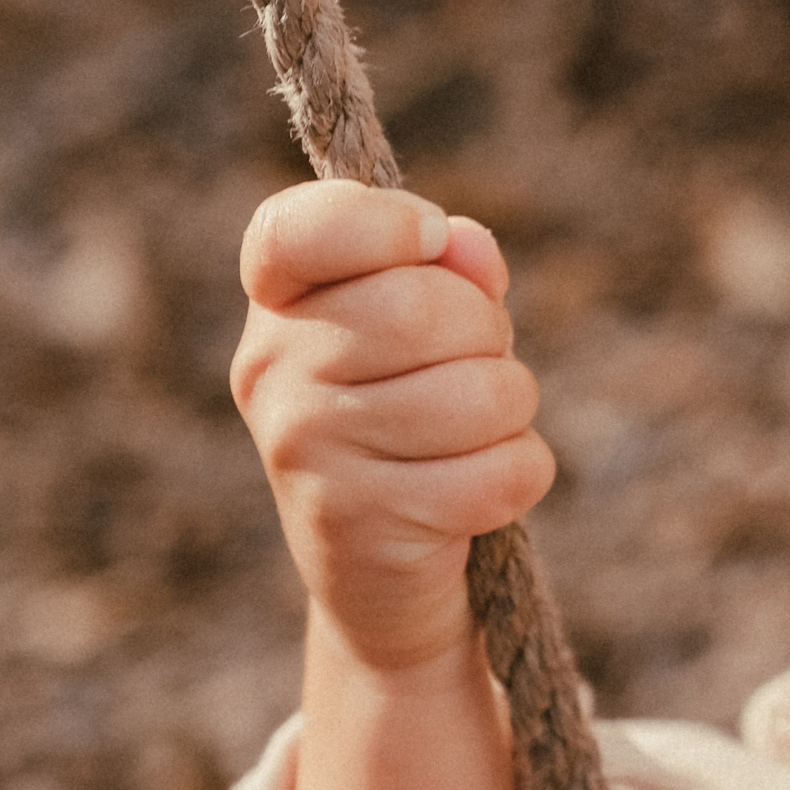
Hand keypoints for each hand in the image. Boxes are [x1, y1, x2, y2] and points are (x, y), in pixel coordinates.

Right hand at [231, 177, 553, 669]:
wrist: (381, 569)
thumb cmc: (418, 412)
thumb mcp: (436, 328)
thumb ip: (454, 270)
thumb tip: (467, 245)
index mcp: (281, 300)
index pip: (299, 229)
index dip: (386, 221)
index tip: (431, 237)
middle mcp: (270, 370)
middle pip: (422, 309)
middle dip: (487, 334)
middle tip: (470, 367)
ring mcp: (303, 450)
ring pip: (480, 395)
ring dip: (511, 411)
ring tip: (472, 433)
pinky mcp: (355, 525)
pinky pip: (501, 474)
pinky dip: (519, 476)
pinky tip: (474, 490)